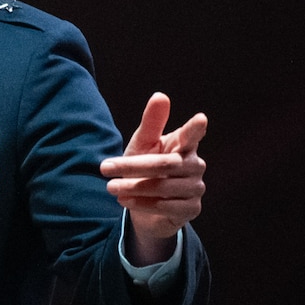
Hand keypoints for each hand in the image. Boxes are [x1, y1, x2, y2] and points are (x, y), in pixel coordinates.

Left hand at [99, 93, 206, 262]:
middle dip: (132, 166)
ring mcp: (196, 188)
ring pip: (163, 187)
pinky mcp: (191, 209)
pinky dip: (141, 204)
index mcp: (184, 145)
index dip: (195, 129)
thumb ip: (151, 123)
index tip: (200, 119)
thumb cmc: (145, 168)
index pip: (191, 135)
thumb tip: (160, 96)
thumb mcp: (143, 144)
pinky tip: (125, 201)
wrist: (143, 205)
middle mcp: (195, 165)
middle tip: (104, 168)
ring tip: (110, 187)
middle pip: (165, 164)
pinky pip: (165, 206)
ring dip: (133, 187)